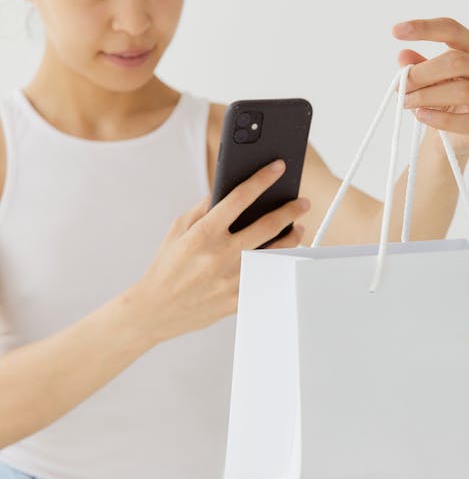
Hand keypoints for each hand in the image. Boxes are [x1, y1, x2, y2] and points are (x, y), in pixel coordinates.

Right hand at [132, 161, 310, 341]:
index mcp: (203, 234)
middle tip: (302, 202)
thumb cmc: (166, 267)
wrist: (156, 310)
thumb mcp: (178, 230)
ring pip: (274, 254)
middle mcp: (220, 255)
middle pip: (267, 226)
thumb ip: (203, 208)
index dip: (262, 179)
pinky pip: (266, 278)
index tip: (278, 168)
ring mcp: (231, 279)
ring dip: (291, 238)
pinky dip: (278, 264)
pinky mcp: (237, 299)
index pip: (240, 198)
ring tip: (298, 227)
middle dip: (289, 210)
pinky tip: (283, 255)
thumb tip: (225, 190)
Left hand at [391, 17, 468, 159]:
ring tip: (405, 102)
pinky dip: (441, 119)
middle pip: (458, 61)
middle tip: (401, 84)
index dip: (425, 28)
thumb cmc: (439, 102)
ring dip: (427, 96)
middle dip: (423, 72)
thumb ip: (416, 67)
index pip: (452, 30)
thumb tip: (403, 55)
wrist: (449, 138)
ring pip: (463, 90)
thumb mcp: (424, 81)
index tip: (396, 31)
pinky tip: (421, 116)